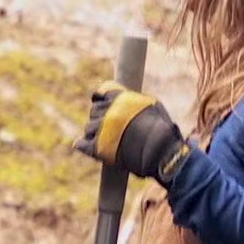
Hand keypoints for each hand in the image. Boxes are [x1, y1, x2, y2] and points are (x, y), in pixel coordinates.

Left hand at [74, 80, 189, 182]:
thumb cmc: (161, 129)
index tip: (100, 103)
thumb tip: (129, 101)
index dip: (100, 99)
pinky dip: (83, 145)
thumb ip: (135, 101)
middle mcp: (107, 111)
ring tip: (107, 141)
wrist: (159, 151)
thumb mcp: (152, 105)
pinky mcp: (97, 148)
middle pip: (94, 111)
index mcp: (119, 98)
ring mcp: (101, 129)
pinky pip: (82, 144)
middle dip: (100, 118)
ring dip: (94, 133)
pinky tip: (85, 146)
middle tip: (109, 128)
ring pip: (88, 128)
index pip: (101, 92)